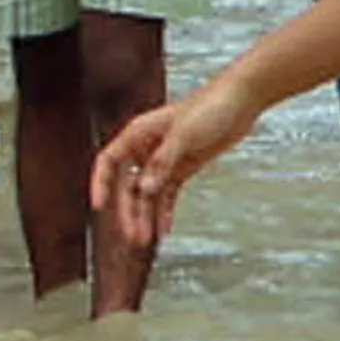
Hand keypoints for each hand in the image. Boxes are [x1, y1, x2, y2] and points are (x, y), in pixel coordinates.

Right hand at [92, 81, 252, 254]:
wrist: (241, 101)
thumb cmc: (210, 107)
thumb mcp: (183, 135)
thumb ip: (162, 162)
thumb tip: (143, 189)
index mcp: (138, 134)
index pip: (109, 162)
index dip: (100, 184)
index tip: (98, 206)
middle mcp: (147, 148)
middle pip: (128, 185)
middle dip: (129, 211)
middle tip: (133, 235)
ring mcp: (164, 160)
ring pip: (148, 194)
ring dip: (146, 216)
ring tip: (146, 239)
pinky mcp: (182, 167)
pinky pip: (168, 194)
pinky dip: (165, 210)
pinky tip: (164, 228)